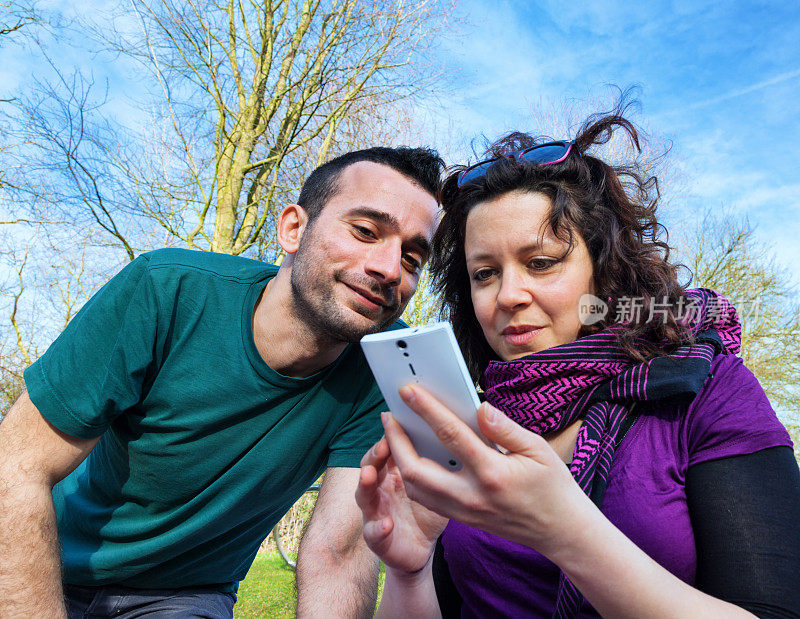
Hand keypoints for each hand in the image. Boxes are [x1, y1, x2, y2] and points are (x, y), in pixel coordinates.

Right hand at [355, 436, 447, 573]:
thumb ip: (440, 462)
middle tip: (383, 446)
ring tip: (369, 475)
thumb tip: (458, 432)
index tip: (395, 422)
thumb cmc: (429, 508)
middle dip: (373, 455)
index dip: (388, 437)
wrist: (421, 547)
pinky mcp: (377, 538)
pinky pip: (372, 533)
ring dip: (364, 484)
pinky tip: (387, 524)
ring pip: (363, 495)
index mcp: (392, 472)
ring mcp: (374, 512)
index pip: (385, 449)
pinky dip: (377, 528)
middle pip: (369, 466)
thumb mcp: (437, 483)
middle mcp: (379, 489)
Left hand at [381, 385, 598, 561]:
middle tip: (388, 416)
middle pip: (416, 469)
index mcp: (492, 473)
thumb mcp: (538, 449)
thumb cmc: (553, 487)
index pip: (450, 435)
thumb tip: (479, 407)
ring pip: (415, 488)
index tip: (407, 391)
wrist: (561, 532)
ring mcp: (464, 511)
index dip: (426, 410)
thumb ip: (505, 428)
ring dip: (399, 460)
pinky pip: (426, 499)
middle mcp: (472, 495)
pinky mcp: (462, 519)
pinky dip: (412, 478)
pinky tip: (411, 458)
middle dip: (395, 441)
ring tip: (395, 435)